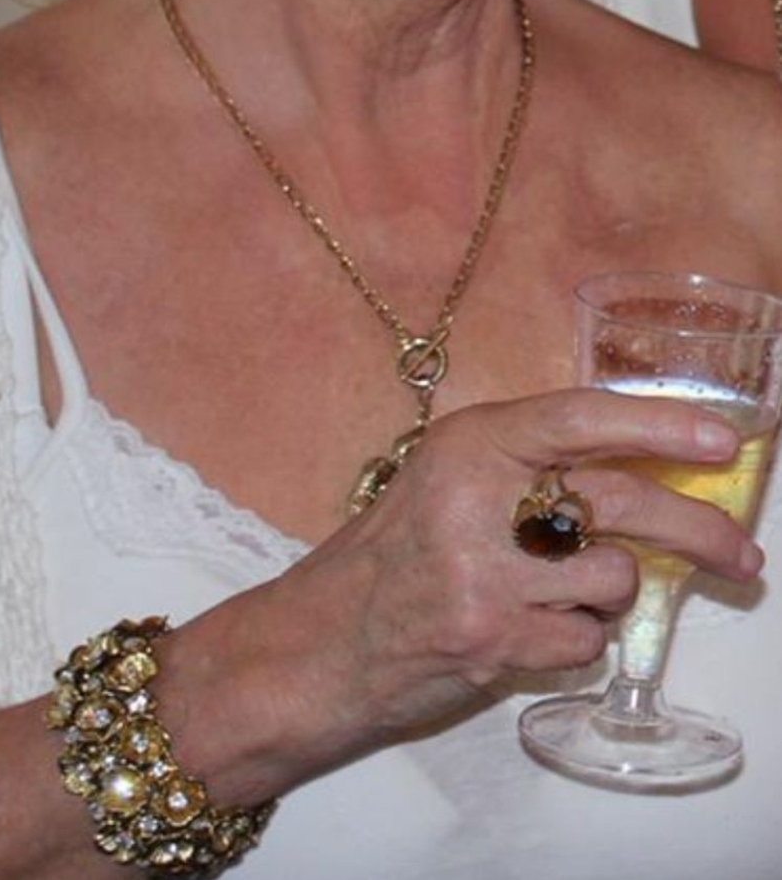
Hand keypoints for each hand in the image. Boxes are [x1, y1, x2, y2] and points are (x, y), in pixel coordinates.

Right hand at [272, 387, 759, 754]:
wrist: (321, 644)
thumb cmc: (394, 554)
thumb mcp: (448, 478)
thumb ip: (528, 463)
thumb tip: (644, 463)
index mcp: (470, 444)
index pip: (579, 418)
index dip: (658, 424)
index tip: (720, 438)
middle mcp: (477, 500)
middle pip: (620, 503)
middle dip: (697, 529)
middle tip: (741, 551)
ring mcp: (485, 575)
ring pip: (613, 578)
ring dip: (612, 593)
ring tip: (568, 592)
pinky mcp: (493, 640)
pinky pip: (586, 640)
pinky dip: (580, 640)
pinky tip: (537, 630)